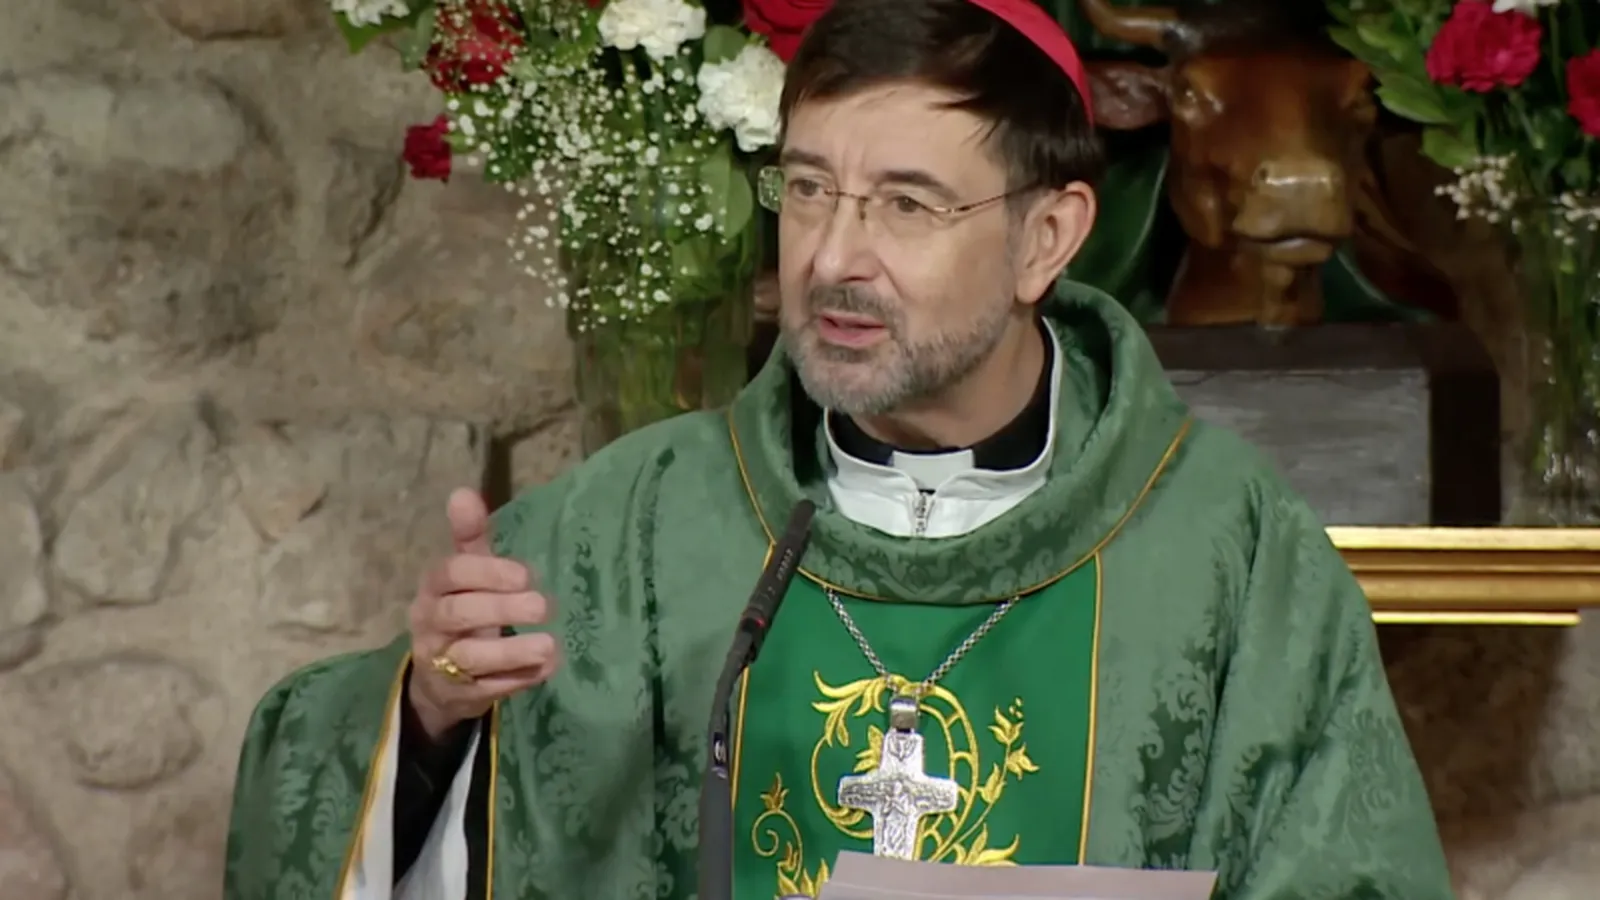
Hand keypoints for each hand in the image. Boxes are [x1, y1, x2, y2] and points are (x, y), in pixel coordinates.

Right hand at [406, 487, 559, 739]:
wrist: (438, 680)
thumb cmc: (461, 611)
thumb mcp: (465, 574)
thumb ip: (469, 537)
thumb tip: (463, 492)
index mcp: (433, 588)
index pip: (450, 573)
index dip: (487, 572)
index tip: (526, 575)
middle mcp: (430, 625)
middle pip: (457, 614)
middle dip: (501, 609)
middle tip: (544, 606)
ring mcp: (442, 663)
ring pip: (469, 657)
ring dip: (512, 652)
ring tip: (549, 645)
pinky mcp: (461, 696)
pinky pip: (487, 689)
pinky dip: (518, 680)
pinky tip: (546, 669)